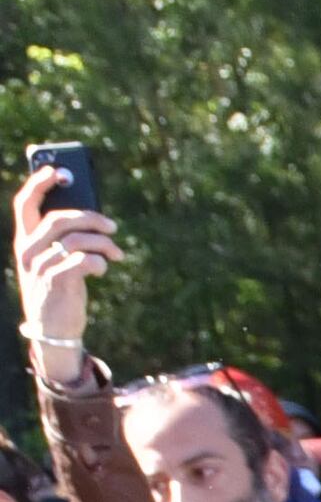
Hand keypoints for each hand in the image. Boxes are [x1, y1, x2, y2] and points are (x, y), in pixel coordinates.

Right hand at [14, 164, 118, 372]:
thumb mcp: (55, 262)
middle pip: (58, 219)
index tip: (56, 170)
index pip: (24, 204)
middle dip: (91, 218)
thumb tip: (92, 218)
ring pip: (74, 240)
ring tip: (116, 253)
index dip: (38, 183)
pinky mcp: (56, 283)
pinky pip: (82, 261)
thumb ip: (63, 240)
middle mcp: (28, 251)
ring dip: (102, 243)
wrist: (54, 331)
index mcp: (24, 241)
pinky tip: (103, 268)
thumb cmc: (59, 291)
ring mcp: (40, 267)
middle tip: (112, 227)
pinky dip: (98, 261)